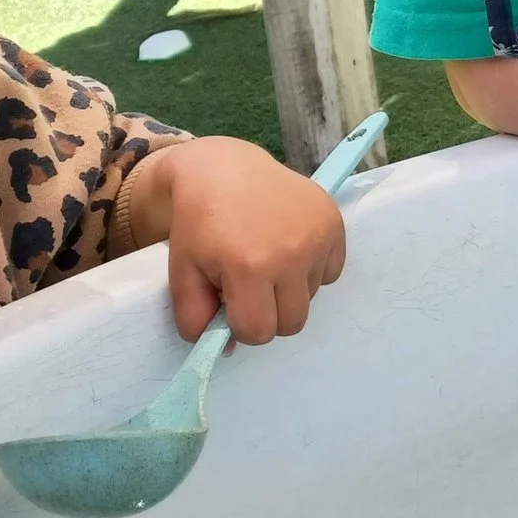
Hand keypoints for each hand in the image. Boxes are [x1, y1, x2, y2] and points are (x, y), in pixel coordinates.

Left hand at [125, 137, 347, 344]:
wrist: (224, 168)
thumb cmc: (199, 224)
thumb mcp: (183, 273)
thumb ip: (195, 319)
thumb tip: (229, 349)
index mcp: (250, 266)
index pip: (259, 332)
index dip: (241, 325)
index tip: (230, 304)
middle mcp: (291, 253)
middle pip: (293, 323)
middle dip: (269, 314)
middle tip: (250, 286)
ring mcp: (317, 236)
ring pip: (311, 297)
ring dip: (289, 289)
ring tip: (267, 258)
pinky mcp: (334, 223)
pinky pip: (330, 272)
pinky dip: (311, 269)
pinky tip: (288, 245)